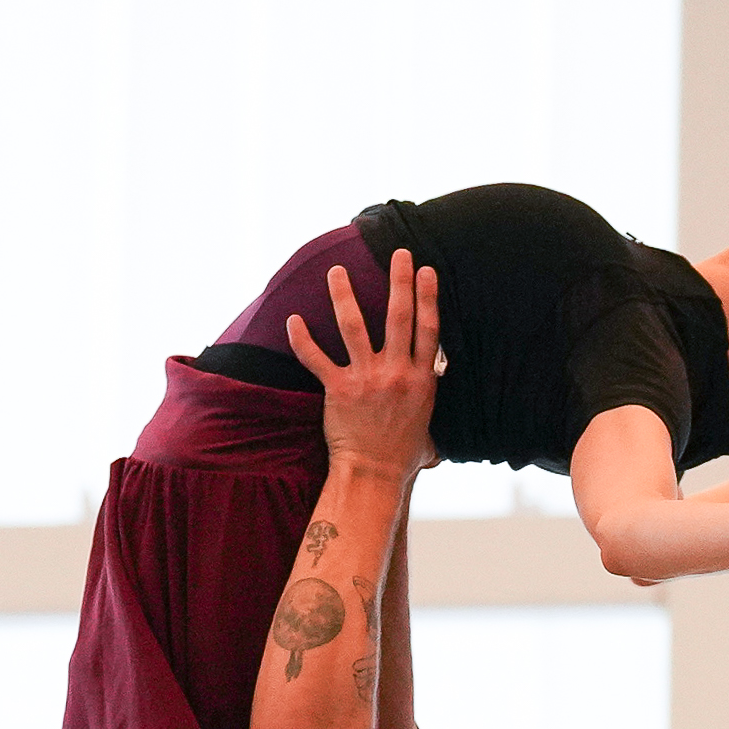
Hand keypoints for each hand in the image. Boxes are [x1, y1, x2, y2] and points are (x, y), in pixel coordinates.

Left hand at [287, 251, 440, 479]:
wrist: (375, 475)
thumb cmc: (403, 456)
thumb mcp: (430, 424)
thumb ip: (430, 400)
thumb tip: (435, 392)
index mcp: (422, 379)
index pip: (428, 329)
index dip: (429, 297)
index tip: (426, 270)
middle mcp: (396, 373)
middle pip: (399, 317)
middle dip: (399, 281)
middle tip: (397, 253)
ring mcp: (367, 379)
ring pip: (354, 327)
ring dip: (344, 295)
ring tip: (337, 270)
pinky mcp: (339, 390)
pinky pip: (316, 358)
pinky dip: (302, 340)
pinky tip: (292, 319)